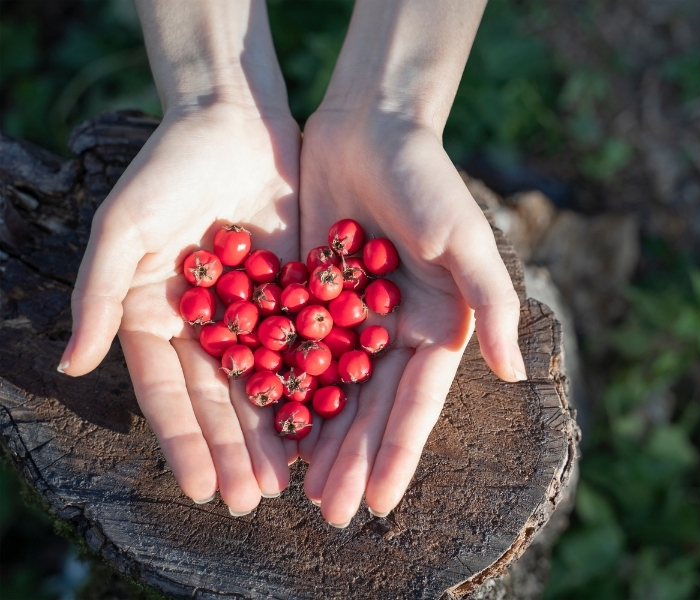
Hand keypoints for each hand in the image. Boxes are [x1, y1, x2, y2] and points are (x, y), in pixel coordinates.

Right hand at [60, 103, 301, 513]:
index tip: (199, 489)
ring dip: (274, 432)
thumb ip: (98, 295)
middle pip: (219, 400)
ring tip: (288, 479)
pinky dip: (314, 384)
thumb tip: (71, 366)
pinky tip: (326, 422)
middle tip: (252, 500)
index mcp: (155, 318)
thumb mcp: (123, 227)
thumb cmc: (167, 169)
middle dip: (234, 450)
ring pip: (264, 383)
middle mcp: (203, 327)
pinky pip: (306, 347)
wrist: (234, 122)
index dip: (183, 441)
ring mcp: (252, 314)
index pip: (168, 393)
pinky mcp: (296, 295)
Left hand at [297, 108, 525, 525]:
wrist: (372, 127)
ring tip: (297, 489)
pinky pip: (295, 351)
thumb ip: (494, 303)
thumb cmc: (428, 180)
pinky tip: (264, 424)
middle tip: (329, 512)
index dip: (398, 452)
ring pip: (332, 390)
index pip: (416, 402)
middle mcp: (397, 332)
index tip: (381, 501)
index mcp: (437, 327)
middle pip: (371, 407)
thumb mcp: (466, 238)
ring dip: (317, 439)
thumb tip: (517, 373)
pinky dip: (283, 388)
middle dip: (353, 460)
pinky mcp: (311, 297)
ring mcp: (352, 319)